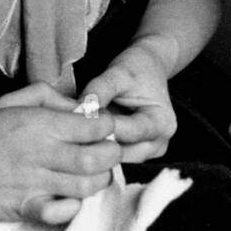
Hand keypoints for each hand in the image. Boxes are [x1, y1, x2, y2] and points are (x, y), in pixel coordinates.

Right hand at [0, 82, 121, 225]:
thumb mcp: (8, 102)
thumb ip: (47, 97)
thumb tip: (78, 107)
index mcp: (39, 124)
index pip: (95, 126)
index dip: (107, 126)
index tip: (102, 128)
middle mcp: (41, 153)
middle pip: (99, 158)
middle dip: (112, 154)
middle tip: (105, 151)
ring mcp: (35, 184)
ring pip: (88, 186)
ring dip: (98, 180)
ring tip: (92, 173)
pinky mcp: (27, 209)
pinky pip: (64, 212)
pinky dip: (74, 206)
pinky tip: (69, 196)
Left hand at [84, 41, 177, 163]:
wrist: (149, 70)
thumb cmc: (136, 69)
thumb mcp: (118, 73)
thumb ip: (99, 91)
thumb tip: (79, 111)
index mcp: (162, 122)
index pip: (127, 133)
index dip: (99, 128)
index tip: (73, 121)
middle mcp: (160, 143)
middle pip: (122, 154)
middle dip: (95, 143)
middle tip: (68, 132)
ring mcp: (149, 153)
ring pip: (116, 162)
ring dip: (95, 150)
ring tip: (74, 135)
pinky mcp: (138, 155)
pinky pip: (115, 160)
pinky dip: (98, 150)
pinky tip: (83, 139)